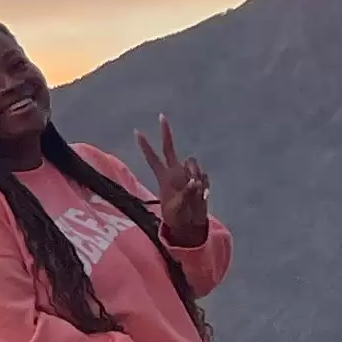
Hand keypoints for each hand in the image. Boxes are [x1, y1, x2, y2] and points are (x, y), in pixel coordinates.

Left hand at [133, 114, 210, 244]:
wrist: (189, 225)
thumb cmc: (177, 217)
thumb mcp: (178, 208)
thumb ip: (186, 193)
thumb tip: (195, 182)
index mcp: (163, 177)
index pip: (152, 158)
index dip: (145, 146)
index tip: (137, 132)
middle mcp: (174, 172)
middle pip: (169, 147)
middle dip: (166, 132)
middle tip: (161, 116)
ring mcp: (186, 174)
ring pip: (192, 162)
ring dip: (195, 173)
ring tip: (196, 191)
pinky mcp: (199, 180)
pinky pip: (204, 176)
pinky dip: (204, 185)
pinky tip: (202, 196)